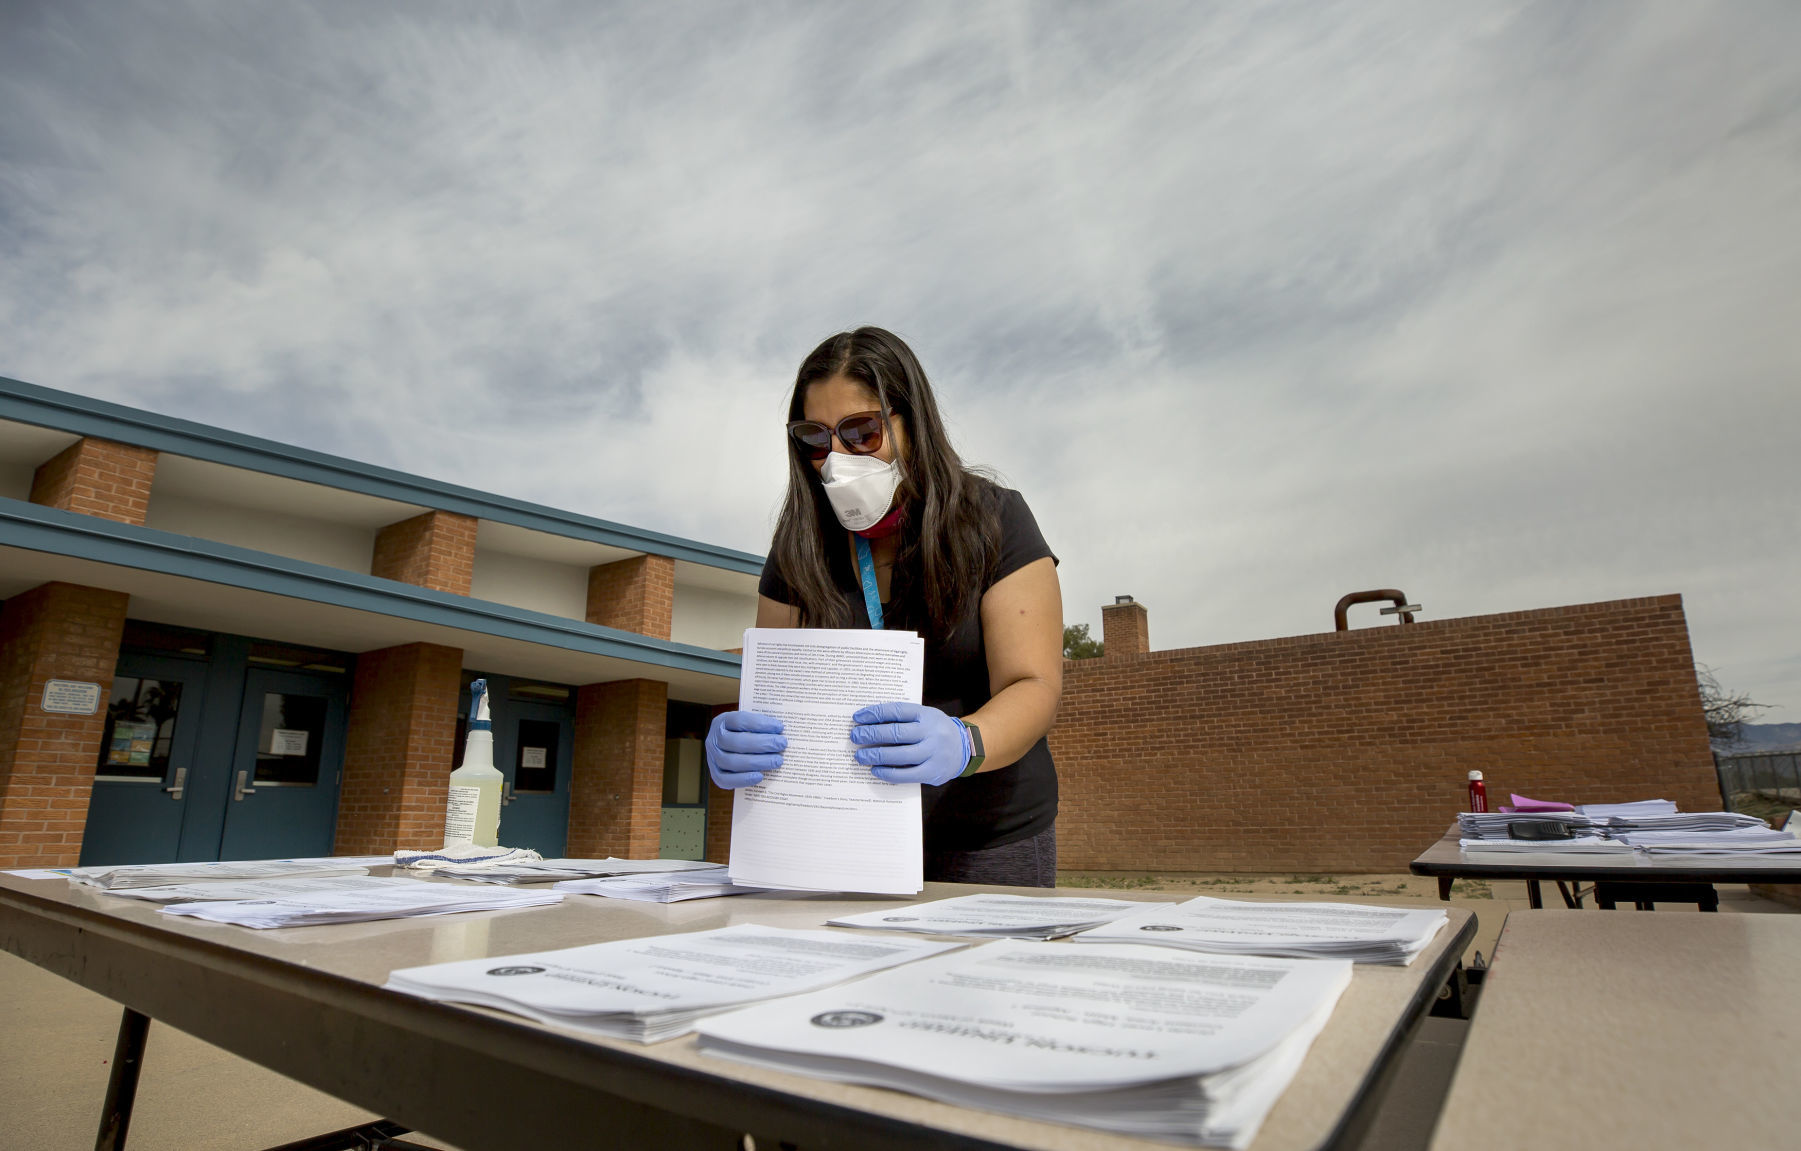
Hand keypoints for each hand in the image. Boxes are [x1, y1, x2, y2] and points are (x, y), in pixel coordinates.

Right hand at [705, 711, 785, 787]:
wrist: (730, 747)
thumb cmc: (745, 733)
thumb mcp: (749, 724)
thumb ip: (761, 726)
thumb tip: (780, 732)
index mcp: (723, 721)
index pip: (740, 720)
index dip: (760, 723)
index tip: (779, 727)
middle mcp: (714, 739)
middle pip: (736, 742)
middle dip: (762, 744)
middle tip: (781, 744)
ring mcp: (712, 758)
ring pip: (732, 762)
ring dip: (757, 762)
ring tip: (777, 761)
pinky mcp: (715, 774)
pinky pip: (725, 780)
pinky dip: (743, 779)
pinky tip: (760, 776)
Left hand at [850, 702, 969, 786]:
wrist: (966, 748)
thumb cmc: (936, 731)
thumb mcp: (925, 717)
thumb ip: (903, 719)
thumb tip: (869, 723)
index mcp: (926, 714)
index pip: (896, 711)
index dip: (875, 714)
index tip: (858, 717)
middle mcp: (931, 732)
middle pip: (895, 733)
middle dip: (871, 735)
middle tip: (855, 737)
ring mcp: (933, 753)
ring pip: (899, 755)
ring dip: (875, 755)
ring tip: (860, 756)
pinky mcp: (932, 772)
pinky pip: (905, 774)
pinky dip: (887, 773)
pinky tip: (875, 770)